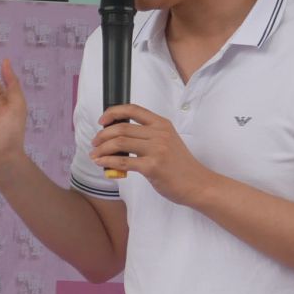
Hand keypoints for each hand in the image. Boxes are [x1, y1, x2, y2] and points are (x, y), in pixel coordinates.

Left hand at [89, 104, 213, 207]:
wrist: (198, 184)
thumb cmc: (181, 166)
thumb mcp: (168, 142)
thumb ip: (147, 137)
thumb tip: (118, 139)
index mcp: (162, 124)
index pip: (133, 110)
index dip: (113, 112)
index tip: (102, 120)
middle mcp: (159, 133)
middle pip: (122, 128)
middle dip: (102, 135)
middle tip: (95, 143)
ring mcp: (157, 150)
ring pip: (119, 143)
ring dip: (102, 149)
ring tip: (95, 154)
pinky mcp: (152, 167)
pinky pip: (123, 161)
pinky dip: (108, 162)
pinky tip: (101, 163)